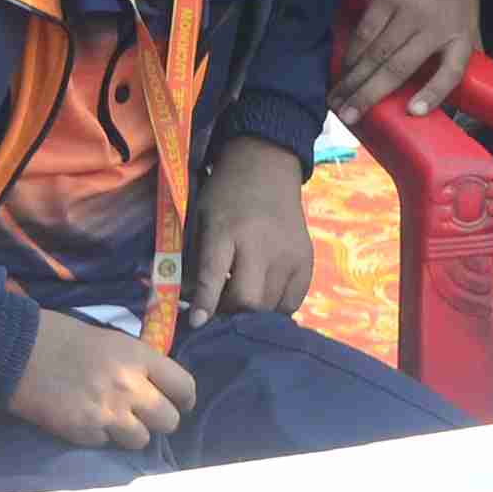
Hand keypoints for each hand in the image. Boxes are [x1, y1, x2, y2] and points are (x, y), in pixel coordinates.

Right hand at [8, 311, 197, 450]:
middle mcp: (129, 387)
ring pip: (140, 439)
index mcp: (137, 356)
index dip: (183, 398)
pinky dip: (97, 435)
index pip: (183, 386)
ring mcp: (107, 413)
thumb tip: (151, 383)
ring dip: (129, 432)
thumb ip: (133, 362)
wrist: (11, 349)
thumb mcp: (107, 339)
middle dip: (157, 419)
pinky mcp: (83, 432)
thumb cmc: (56, 334)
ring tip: (110, 419)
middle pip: (169, 420)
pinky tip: (82, 418)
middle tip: (141, 414)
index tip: (177, 402)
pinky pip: (105, 444)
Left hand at [188, 135, 313, 322]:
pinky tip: (262, 298)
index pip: (213, 275)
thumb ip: (194, 258)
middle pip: (249, 300)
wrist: (266, 168)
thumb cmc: (225, 195)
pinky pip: (292, 302)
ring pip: (270, 306)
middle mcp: (262, 245)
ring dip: (250, 312)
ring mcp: (289, 255)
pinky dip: (274, 308)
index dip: (205, 303)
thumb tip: (185, 298)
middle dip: (229, 312)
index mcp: (227, 231)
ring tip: (237, 302)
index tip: (196, 323)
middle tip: (218, 309)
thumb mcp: (200, 218)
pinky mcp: (307, 261)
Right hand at [332, 0, 481, 118]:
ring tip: (337, 100)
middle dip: (370, 96)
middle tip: (349, 118)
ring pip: (376, 54)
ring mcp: (411, 11)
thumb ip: (463, 47)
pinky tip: (342, 67)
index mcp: (463, 34)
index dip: (433, 93)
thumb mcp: (470, 14)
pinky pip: (365, 32)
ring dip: (353, 80)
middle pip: (398, 68)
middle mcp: (438, 26)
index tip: (413, 112)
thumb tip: (456, 87)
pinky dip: (351, 53)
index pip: (452, 71)